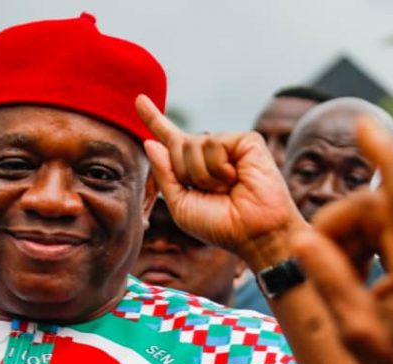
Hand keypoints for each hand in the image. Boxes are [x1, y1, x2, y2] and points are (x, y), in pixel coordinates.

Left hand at [136, 94, 304, 269]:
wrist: (254, 234)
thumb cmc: (220, 225)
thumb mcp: (180, 205)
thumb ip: (165, 175)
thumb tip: (150, 142)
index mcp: (193, 168)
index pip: (170, 140)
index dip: (154, 120)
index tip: (139, 100)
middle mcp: (210, 154)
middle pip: (176, 145)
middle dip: (184, 172)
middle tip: (210, 192)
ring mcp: (229, 145)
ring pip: (192, 144)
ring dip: (201, 174)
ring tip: (224, 188)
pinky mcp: (246, 140)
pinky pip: (212, 144)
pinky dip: (217, 168)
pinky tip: (235, 179)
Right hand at [293, 117, 392, 363]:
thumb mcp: (354, 329)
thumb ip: (329, 281)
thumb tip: (301, 238)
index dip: (383, 157)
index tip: (365, 126)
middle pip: (373, 208)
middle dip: (336, 228)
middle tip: (315, 265)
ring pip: (374, 220)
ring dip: (345, 241)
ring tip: (340, 284)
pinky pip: (383, 233)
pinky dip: (358, 249)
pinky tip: (353, 279)